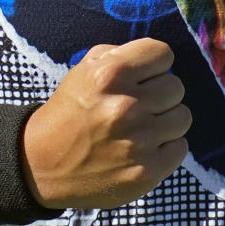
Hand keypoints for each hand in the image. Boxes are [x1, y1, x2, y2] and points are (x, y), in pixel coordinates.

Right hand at [20, 38, 190, 210]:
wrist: (42, 165)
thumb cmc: (69, 112)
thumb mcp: (83, 70)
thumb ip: (119, 55)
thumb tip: (155, 59)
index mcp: (110, 74)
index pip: (163, 54)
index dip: (153, 65)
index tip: (143, 76)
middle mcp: (126, 106)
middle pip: (176, 87)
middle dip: (159, 94)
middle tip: (140, 105)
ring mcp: (138, 141)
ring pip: (182, 117)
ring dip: (165, 120)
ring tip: (143, 127)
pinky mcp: (146, 171)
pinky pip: (180, 147)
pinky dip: (166, 147)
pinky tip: (145, 148)